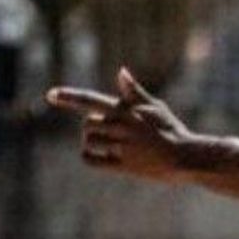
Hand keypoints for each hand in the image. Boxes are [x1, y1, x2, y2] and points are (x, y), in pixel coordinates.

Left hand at [45, 68, 195, 182]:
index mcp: (127, 111)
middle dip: (93, 127)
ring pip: (89, 140)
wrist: (187, 159)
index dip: (69, 97)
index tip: (50, 95)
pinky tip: (100, 155)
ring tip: (111, 144)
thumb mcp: (156, 108)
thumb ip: (134, 93)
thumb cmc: (172, 131)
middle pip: (88, 123)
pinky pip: (91, 160)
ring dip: (93, 142)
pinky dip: (89, 156)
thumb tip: (121, 72)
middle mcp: (122, 128)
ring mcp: (122, 147)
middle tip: (109, 132)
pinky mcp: (123, 166)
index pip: (91, 100)